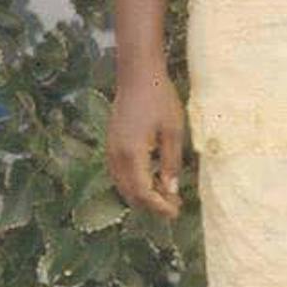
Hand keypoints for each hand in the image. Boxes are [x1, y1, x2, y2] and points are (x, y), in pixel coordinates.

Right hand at [107, 71, 186, 218]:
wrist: (137, 75)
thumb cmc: (159, 99)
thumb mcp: (173, 131)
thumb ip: (171, 163)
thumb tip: (171, 190)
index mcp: (132, 153)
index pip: (142, 192)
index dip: (158, 206)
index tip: (175, 212)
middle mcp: (116, 155)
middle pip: (130, 193)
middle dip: (151, 204)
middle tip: (174, 206)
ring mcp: (111, 149)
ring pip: (123, 185)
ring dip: (142, 195)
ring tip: (166, 195)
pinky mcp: (111, 144)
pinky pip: (119, 173)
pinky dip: (134, 183)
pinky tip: (151, 179)